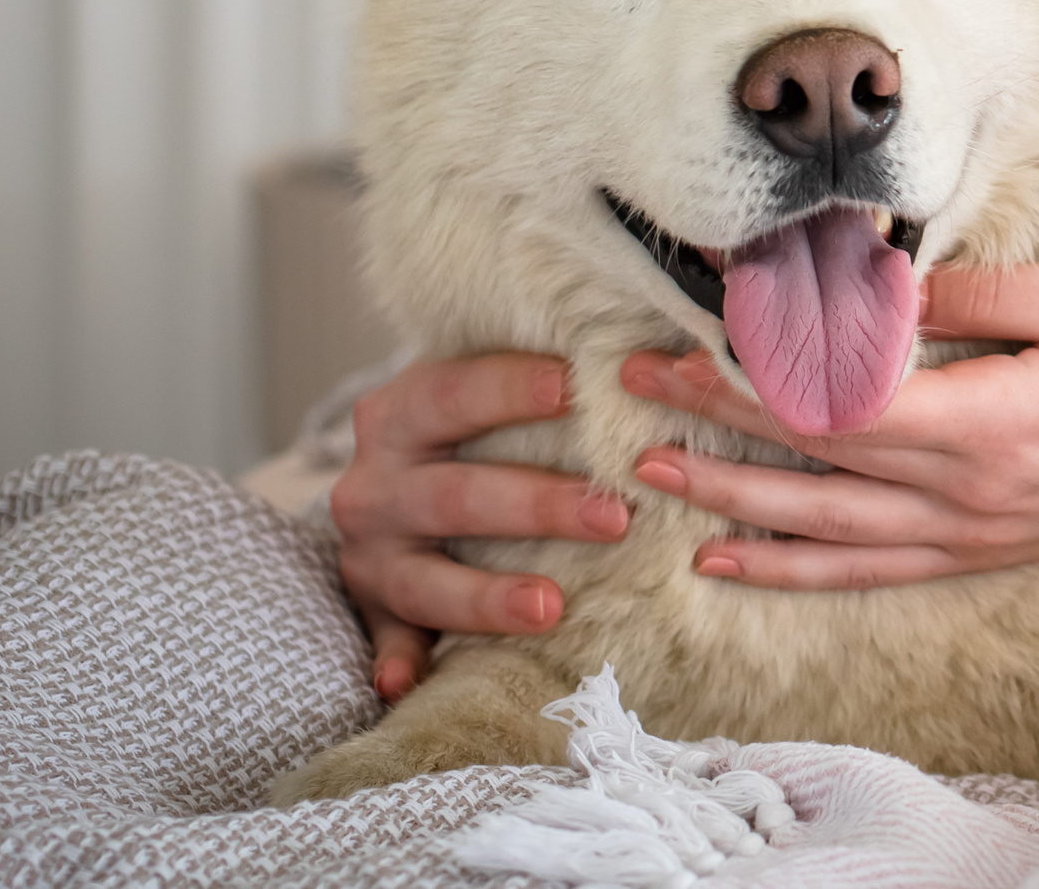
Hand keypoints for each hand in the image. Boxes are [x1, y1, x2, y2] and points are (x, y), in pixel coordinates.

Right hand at [327, 353, 629, 698]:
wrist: (389, 479)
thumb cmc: (467, 427)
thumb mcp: (479, 390)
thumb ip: (544, 375)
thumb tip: (668, 355)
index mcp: (399, 414)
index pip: (453, 393)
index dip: (511, 388)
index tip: (578, 387)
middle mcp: (375, 484)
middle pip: (457, 495)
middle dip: (537, 506)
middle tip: (617, 519)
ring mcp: (370, 554)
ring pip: (426, 578)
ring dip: (487, 596)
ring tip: (552, 607)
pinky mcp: (373, 610)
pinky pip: (386, 642)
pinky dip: (397, 661)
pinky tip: (408, 682)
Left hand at [620, 262, 1038, 630]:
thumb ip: (991, 295)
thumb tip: (893, 280)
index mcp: (993, 419)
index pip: (848, 399)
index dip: (765, 371)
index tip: (702, 330)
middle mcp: (964, 491)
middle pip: (815, 456)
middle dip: (720, 417)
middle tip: (638, 379)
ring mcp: (965, 531)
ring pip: (821, 523)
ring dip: (731, 498)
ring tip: (653, 469)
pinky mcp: (971, 551)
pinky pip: (861, 567)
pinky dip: (787, 567)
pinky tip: (727, 561)